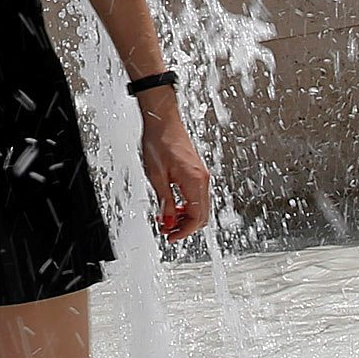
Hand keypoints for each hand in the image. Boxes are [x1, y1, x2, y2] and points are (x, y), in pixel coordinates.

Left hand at [139, 97, 212, 242]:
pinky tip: (171, 206)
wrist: (162, 120)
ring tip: (166, 220)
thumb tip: (169, 222)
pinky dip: (185, 206)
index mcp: (194, 181)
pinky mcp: (197, 172)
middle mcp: (202, 179)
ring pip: (199, 207)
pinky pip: (196, 196)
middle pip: (201, 215)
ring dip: (184, 217)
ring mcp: (201, 175)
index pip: (196, 217)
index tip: (170, 237)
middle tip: (166, 231)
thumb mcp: (156, 176)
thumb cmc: (159, 142)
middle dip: (184, 227)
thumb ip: (164, 201)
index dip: (184, 231)